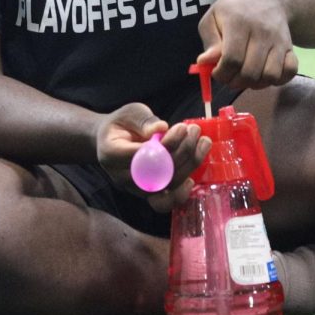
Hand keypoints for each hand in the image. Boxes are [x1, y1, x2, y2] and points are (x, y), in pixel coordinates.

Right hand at [95, 103, 210, 211]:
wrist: (111, 141)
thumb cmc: (122, 124)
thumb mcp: (129, 113)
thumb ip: (143, 120)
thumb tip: (161, 128)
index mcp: (111, 153)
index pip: (142, 156)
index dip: (166, 145)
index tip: (181, 128)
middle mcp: (122, 176)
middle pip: (157, 174)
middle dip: (183, 152)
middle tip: (194, 130)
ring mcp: (135, 188)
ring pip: (165, 187)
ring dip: (189, 165)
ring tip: (203, 143)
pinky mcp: (146, 194)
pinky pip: (164, 202)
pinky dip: (180, 193)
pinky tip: (192, 179)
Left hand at [196, 0, 297, 90]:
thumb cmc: (234, 10)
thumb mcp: (213, 17)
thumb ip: (209, 41)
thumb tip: (205, 62)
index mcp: (238, 22)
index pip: (231, 59)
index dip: (222, 73)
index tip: (217, 72)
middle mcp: (261, 31)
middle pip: (250, 72)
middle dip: (236, 82)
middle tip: (230, 77)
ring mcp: (279, 40)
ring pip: (271, 75)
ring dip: (256, 84)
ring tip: (247, 76)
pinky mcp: (290, 47)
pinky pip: (290, 72)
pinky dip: (278, 79)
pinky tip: (265, 73)